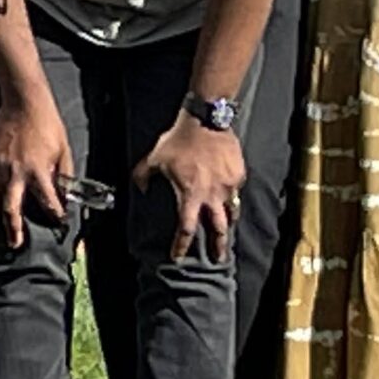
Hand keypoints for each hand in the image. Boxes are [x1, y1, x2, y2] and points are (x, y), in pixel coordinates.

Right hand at [0, 87, 73, 249]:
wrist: (24, 101)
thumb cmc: (46, 123)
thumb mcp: (63, 150)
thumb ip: (64, 175)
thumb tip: (65, 193)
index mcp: (38, 171)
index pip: (47, 202)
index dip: (54, 215)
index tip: (58, 223)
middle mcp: (16, 172)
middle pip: (11, 208)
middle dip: (12, 228)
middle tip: (14, 243)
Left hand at [134, 113, 245, 262]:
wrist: (206, 120)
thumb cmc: (179, 139)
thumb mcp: (155, 157)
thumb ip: (144, 175)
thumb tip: (140, 188)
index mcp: (190, 195)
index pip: (186, 229)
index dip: (181, 246)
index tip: (178, 257)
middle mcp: (211, 195)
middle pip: (218, 229)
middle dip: (218, 246)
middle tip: (218, 259)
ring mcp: (228, 186)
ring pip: (232, 212)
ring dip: (229, 223)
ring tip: (228, 229)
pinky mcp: (238, 175)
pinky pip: (237, 191)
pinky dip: (233, 197)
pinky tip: (230, 196)